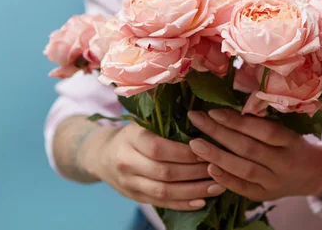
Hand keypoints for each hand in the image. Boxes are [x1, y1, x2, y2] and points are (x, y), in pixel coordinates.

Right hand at [83, 122, 226, 209]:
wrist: (101, 155)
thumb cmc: (131, 134)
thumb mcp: (141, 122)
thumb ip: (165, 121)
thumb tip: (202, 118)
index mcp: (130, 138)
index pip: (159, 148)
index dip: (185, 152)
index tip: (208, 149)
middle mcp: (126, 162)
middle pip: (164, 172)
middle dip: (196, 172)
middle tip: (220, 168)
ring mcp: (129, 183)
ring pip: (164, 191)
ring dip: (194, 191)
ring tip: (218, 186)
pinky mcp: (135, 197)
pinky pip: (161, 203)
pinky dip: (183, 204)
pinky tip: (202, 201)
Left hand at [186, 109, 321, 200]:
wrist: (313, 174)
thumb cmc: (293, 144)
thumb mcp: (287, 129)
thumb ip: (263, 121)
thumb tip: (227, 104)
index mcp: (291, 141)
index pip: (263, 131)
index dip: (238, 121)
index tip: (214, 111)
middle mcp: (284, 163)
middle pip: (248, 148)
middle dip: (219, 133)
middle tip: (196, 119)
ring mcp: (274, 182)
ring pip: (243, 169)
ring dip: (217, 155)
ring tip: (195, 143)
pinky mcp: (264, 196)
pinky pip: (242, 188)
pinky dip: (224, 178)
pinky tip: (208, 167)